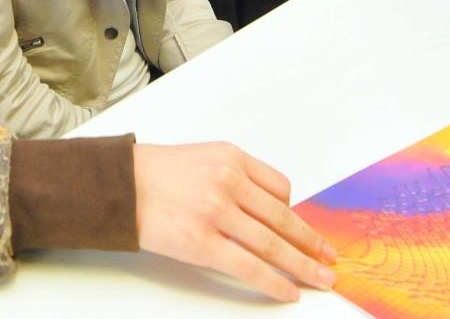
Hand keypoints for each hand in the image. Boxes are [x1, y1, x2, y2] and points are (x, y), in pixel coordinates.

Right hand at [133, 142, 337, 301]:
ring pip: (272, 243)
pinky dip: (273, 281)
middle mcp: (229, 181)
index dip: (297, 213)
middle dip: (311, 243)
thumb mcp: (203, 159)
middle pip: (283, 217)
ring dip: (302, 265)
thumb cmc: (156, 173)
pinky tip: (287, 291)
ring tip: (320, 279)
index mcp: (232, 158)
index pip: (280, 187)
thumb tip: (266, 212)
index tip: (307, 231)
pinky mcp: (202, 242)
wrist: (119, 185)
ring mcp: (216, 211)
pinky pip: (248, 266)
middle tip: (330, 259)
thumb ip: (235, 178)